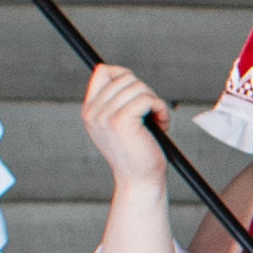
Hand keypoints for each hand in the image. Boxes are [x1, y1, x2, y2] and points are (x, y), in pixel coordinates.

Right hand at [80, 64, 172, 195]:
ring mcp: (105, 117)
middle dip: (145, 91)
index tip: (139, 94)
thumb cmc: (137, 152)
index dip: (125, 75)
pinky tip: (162, 123)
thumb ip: (115, 101)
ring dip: (155, 101)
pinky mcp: (121, 122)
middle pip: (124, 77)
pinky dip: (160, 108)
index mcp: (89, 110)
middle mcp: (93, 112)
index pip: (102, 71)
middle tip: (153, 111)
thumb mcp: (119, 123)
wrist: (140, 181)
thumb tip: (125, 75)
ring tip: (158, 119)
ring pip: (138, 86)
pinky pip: (147, 99)